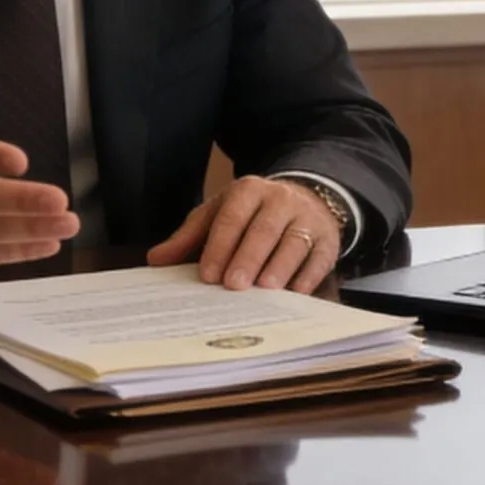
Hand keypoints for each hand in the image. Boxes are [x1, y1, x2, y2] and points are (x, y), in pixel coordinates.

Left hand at [145, 175, 342, 291]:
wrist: (305, 198)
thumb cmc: (252, 214)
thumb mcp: (218, 214)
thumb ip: (189, 237)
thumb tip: (156, 259)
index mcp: (249, 190)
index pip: (232, 217)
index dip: (219, 246)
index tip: (208, 274)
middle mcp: (281, 200)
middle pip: (264, 230)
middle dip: (248, 258)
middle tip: (233, 285)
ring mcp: (308, 219)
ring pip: (294, 243)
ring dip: (280, 267)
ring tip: (265, 290)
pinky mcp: (328, 240)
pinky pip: (319, 258)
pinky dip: (307, 277)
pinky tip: (295, 293)